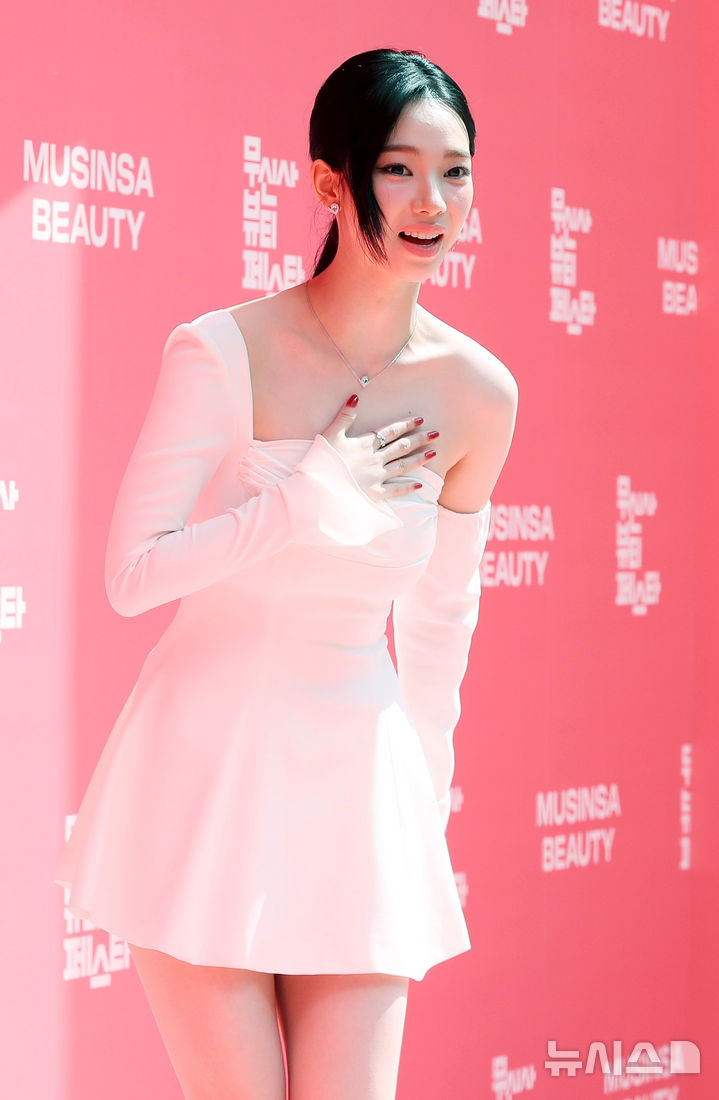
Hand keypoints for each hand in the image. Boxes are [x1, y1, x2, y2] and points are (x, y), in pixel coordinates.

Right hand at [321, 395, 438, 502]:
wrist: (318, 488)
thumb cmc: (321, 461)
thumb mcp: (330, 435)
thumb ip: (344, 417)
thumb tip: (355, 397)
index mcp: (365, 444)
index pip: (390, 431)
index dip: (406, 424)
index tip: (420, 419)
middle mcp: (375, 459)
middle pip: (402, 447)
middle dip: (420, 439)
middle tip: (436, 434)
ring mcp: (376, 477)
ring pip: (403, 466)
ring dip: (419, 459)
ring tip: (434, 453)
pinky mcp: (374, 494)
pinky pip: (395, 490)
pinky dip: (408, 487)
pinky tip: (420, 484)